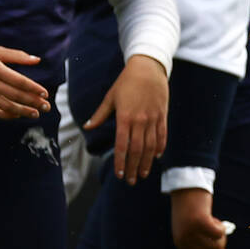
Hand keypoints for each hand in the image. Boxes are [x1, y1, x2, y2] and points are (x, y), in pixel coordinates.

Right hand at [0, 45, 48, 118]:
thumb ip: (17, 56)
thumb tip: (37, 60)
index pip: (19, 81)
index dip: (34, 89)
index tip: (45, 94)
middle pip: (15, 95)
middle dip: (33, 102)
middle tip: (46, 106)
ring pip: (6, 106)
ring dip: (23, 112)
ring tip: (36, 114)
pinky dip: (7, 115)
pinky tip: (18, 115)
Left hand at [85, 54, 167, 184]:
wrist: (149, 68)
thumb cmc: (126, 82)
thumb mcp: (110, 97)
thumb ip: (100, 115)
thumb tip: (87, 127)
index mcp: (125, 117)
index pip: (122, 146)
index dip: (120, 162)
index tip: (118, 174)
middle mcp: (140, 121)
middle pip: (137, 150)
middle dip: (132, 167)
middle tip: (130, 181)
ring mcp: (153, 118)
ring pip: (150, 146)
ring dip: (146, 162)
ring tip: (142, 174)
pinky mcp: (162, 115)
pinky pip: (162, 135)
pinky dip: (160, 147)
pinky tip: (157, 157)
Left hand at [170, 187, 227, 248]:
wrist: (186, 188)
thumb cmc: (189, 208)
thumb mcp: (189, 227)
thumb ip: (198, 241)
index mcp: (180, 244)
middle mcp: (184, 240)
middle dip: (220, 244)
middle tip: (219, 231)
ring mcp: (192, 232)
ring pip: (216, 245)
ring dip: (221, 235)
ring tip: (215, 223)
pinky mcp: (201, 222)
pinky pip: (219, 233)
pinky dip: (222, 227)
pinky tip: (216, 219)